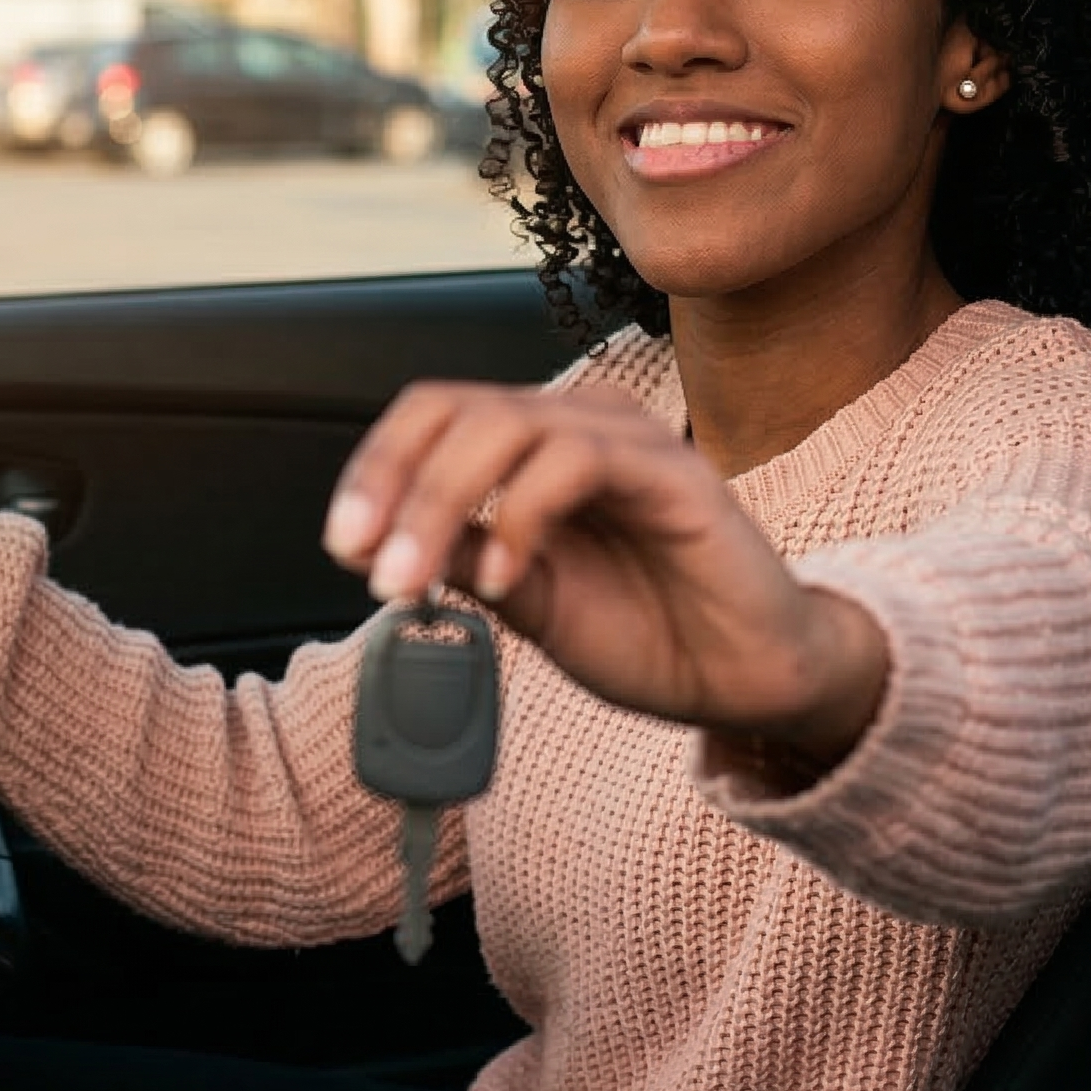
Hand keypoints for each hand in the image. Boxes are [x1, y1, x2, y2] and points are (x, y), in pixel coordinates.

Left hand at [324, 382, 886, 770]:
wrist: (746, 679)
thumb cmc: (647, 632)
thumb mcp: (525, 601)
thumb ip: (461, 558)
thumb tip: (375, 540)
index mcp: (536, 444)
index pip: (433, 415)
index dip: (376, 470)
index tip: (344, 545)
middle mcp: (578, 423)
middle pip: (456, 411)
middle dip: (396, 488)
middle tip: (370, 570)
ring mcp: (626, 440)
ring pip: (505, 425)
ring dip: (441, 504)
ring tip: (416, 582)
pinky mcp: (673, 471)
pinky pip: (575, 461)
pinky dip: (521, 517)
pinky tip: (507, 578)